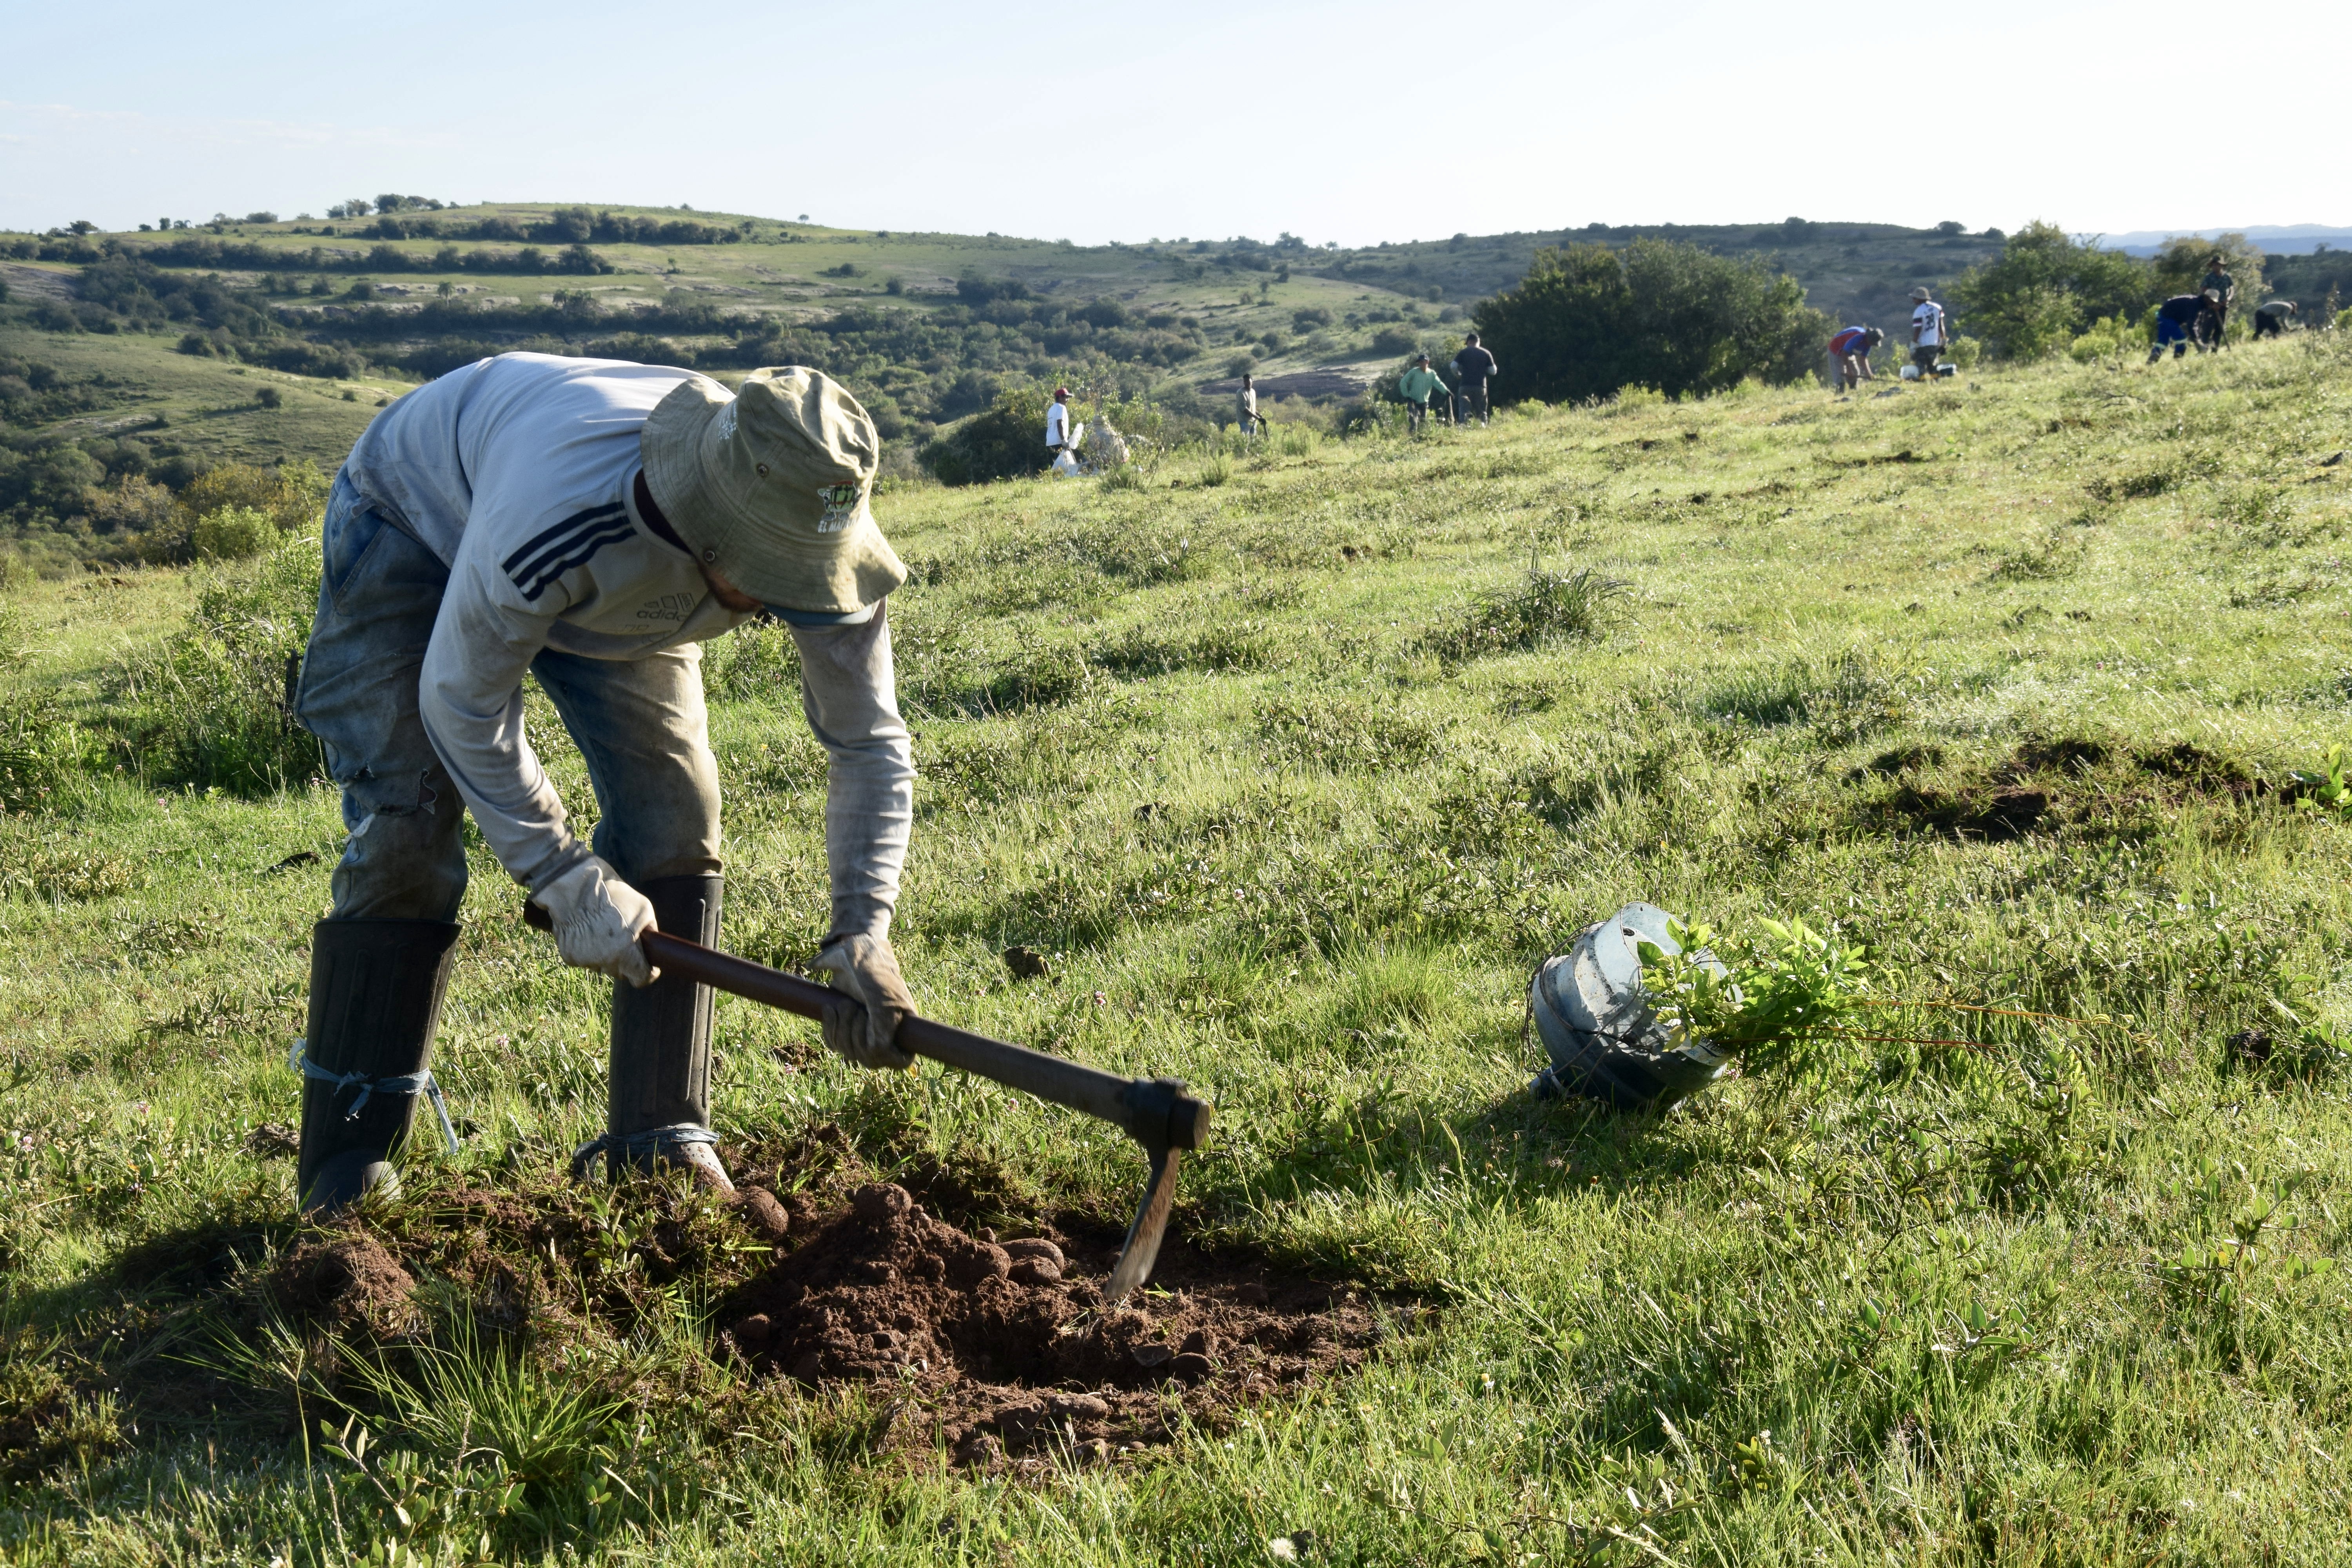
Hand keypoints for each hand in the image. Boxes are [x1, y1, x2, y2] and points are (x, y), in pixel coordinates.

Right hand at [536, 856, 657, 987]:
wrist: (575, 888)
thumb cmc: (612, 896)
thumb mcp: (643, 908)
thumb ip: (650, 930)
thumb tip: (651, 942)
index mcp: (625, 953)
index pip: (641, 978)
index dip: (648, 973)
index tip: (649, 966)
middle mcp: (605, 961)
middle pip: (622, 972)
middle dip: (627, 961)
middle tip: (624, 941)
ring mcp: (585, 960)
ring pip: (602, 966)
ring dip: (606, 955)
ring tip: (603, 931)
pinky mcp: (570, 957)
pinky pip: (585, 959)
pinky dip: (588, 950)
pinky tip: (588, 931)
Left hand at [810, 933, 914, 1069]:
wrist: (854, 950)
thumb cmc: (874, 971)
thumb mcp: (884, 996)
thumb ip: (884, 1025)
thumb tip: (876, 1052)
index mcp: (902, 1026)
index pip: (901, 1060)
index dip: (887, 1056)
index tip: (876, 1040)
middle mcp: (884, 1031)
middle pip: (868, 1059)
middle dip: (856, 1035)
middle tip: (855, 1008)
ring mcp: (862, 1029)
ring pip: (848, 1052)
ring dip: (841, 1028)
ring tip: (844, 1004)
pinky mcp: (843, 1024)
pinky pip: (833, 1043)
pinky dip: (830, 1028)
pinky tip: (831, 1009)